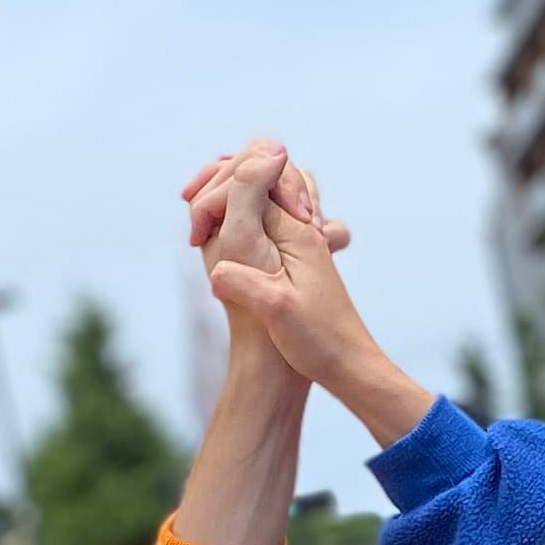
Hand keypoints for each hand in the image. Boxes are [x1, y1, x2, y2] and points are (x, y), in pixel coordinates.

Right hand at [180, 139, 434, 448]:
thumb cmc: (318, 340)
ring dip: (234, 200)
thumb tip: (215, 269)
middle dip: (221, 187)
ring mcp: (300, 243)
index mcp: (295, 232)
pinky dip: (246, 221)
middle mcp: (301, 229)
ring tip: (204, 219)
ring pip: (264, 197)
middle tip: (193, 217)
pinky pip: (268, 223)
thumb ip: (241, 278)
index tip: (195, 239)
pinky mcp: (296, 261)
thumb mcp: (275, 308)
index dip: (213, 202)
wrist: (350, 367)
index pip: (248, 184)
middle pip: (258, 178)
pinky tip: (230, 245)